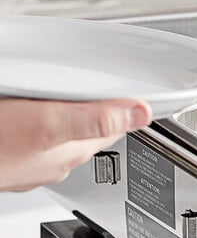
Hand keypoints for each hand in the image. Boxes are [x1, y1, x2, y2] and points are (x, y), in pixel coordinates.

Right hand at [0, 98, 151, 191]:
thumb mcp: (47, 124)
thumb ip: (95, 118)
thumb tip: (141, 112)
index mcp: (71, 151)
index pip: (117, 126)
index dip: (129, 104)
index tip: (138, 85)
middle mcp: (54, 158)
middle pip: (94, 126)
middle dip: (102, 102)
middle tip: (107, 79)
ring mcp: (30, 157)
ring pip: (66, 128)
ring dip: (74, 107)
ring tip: (77, 86)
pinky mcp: (9, 151)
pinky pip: (39, 130)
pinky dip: (46, 114)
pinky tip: (37, 102)